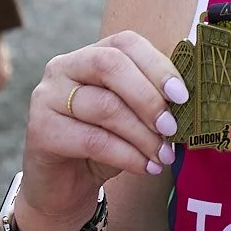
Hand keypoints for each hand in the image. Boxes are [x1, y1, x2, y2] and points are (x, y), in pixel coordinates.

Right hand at [17, 32, 185, 230]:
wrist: (65, 187)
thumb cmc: (104, 144)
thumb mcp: (132, 116)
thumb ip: (153, 100)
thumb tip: (190, 100)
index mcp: (90, 54)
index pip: (126, 44)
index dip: (157, 66)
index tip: (183, 96)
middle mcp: (63, 67)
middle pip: (110, 66)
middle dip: (149, 98)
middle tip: (173, 128)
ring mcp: (47, 97)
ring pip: (105, 107)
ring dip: (143, 135)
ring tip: (164, 156)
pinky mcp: (40, 130)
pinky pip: (92, 140)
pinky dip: (127, 156)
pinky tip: (146, 168)